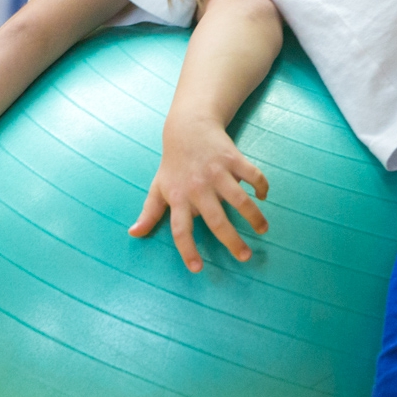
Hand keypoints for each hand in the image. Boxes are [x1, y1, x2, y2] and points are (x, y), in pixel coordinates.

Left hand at [130, 115, 268, 272]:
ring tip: (263, 230)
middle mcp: (198, 187)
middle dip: (232, 241)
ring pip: (239, 199)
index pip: (180, 229)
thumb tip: (133, 233)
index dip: (187, 250)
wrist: (188, 127)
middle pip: (216, 220)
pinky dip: (261, 186)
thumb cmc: (173, 163)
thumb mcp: (158, 187)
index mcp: (179, 197)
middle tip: (245, 257)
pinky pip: (252, 175)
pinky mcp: (233, 158)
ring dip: (254, 216)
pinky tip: (262, 196)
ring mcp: (217, 172)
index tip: (197, 268)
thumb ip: (149, 212)